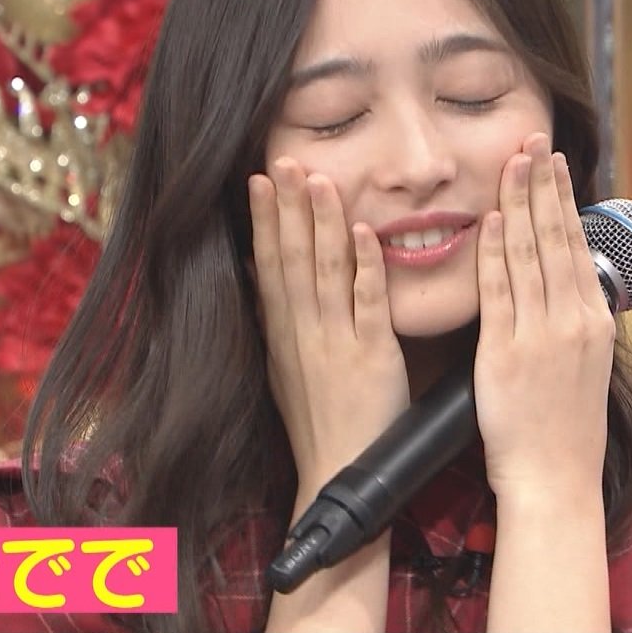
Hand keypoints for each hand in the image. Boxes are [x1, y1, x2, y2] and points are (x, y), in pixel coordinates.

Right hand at [249, 158, 410, 493]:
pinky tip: (364, 232)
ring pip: (326, 272)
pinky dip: (365, 267)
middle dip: (287, 207)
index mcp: (284, 333)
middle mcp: (304, 332)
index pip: (270, 265)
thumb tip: (260, 274)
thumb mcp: (284, 368)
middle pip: (293, 259)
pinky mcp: (372, 356)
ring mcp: (336, 342)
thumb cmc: (319, 421)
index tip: (260, 178)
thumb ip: (277, 321)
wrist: (338, 472)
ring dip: (323, 223)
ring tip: (320, 179)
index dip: (265, 220)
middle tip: (283, 160)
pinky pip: (368, 304)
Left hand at [472, 133, 616, 504]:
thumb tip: (567, 278)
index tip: (552, 161)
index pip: (575, 244)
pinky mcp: (508, 353)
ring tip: (511, 162)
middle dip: (541, 184)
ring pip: (528, 255)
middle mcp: (573, 320)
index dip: (561, 198)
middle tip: (532, 139)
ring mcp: (542, 335)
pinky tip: (488, 220)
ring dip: (517, 203)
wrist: (554, 478)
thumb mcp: (584, 364)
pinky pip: (499, 293)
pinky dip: (494, 253)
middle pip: (554, 238)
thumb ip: (574, 318)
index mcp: (594, 320)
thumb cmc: (563, 427)